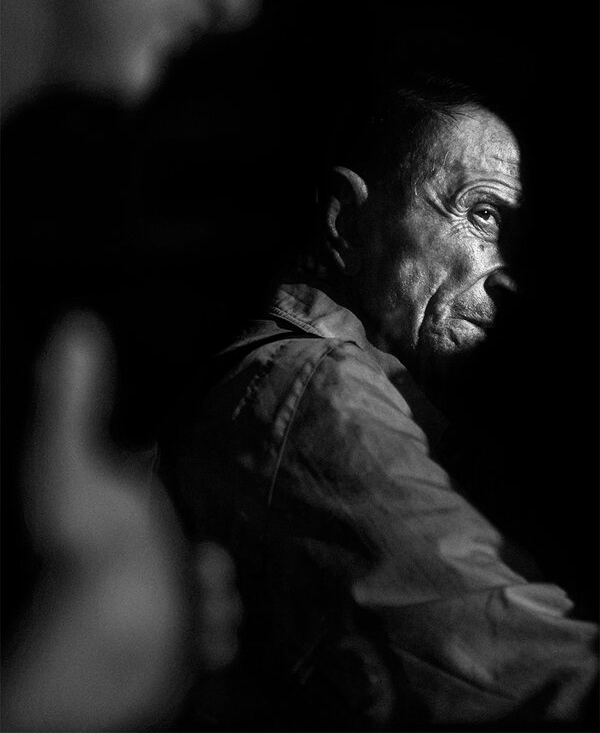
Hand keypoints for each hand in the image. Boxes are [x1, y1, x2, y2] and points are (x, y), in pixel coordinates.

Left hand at [3, 312, 240, 731]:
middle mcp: (142, 543)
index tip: (221, 479)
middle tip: (198, 565)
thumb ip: (74, 403)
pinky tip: (201, 635)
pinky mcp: (181, 637)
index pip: (172, 467)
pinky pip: (224, 621)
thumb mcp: (76, 468)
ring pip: (220, 577)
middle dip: (212, 552)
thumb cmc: (95, 557)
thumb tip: (75, 323)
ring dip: (218, 594)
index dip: (200, 469)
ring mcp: (162, 592)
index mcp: (122, 498)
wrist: (106, 665)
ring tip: (196, 602)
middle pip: (207, 528)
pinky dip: (219, 630)